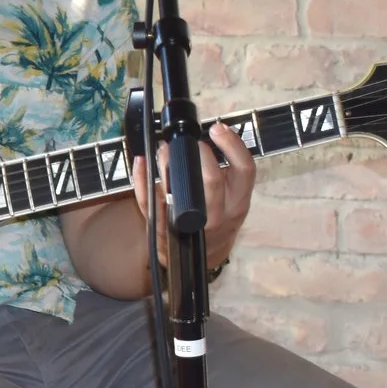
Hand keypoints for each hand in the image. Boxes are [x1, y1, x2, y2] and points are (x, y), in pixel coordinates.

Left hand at [128, 121, 254, 269]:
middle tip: (187, 139)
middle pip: (212, 180)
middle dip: (198, 154)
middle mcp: (219, 214)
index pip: (245, 170)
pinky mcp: (164, 229)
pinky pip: (150, 203)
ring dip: (168, 165)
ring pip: (180, 193)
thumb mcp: (233, 199)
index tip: (218, 128)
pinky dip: (142, 180)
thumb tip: (214, 135)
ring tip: (163, 148)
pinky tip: (141, 163)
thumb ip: (227, 172)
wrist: (200, 259)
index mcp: (238, 201)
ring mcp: (191, 224)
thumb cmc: (217, 219)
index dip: (233, 146)